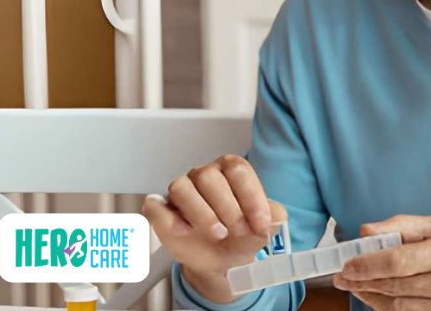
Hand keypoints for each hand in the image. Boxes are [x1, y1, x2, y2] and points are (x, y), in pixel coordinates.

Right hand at [141, 154, 287, 302]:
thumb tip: (275, 218)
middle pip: (209, 177)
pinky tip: (186, 232)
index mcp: (231, 170)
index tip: (261, 224)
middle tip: (239, 231)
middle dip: (228, 208)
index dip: (251, 198)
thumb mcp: (266, 227)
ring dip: (202, 213)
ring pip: (181, 188)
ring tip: (218, 233)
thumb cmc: (243, 236)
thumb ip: (275, 217)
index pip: (238, 170)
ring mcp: (181, 191)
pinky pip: (155, 206)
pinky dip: (168, 218)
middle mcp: (204, 174)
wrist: (223, 261)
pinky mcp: (162, 211)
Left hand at [333, 214, 430, 309]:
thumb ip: (408, 225)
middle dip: (362, 281)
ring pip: (398, 306)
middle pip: (394, 285)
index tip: (348, 263)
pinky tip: (378, 298)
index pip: (398, 261)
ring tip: (355, 286)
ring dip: (371, 296)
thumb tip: (368, 230)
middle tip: (342, 275)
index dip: (367, 264)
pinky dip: (389, 308)